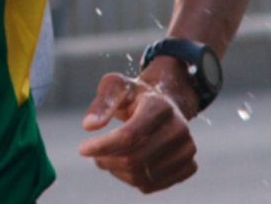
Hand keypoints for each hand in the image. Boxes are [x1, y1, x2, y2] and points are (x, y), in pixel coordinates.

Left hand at [78, 72, 197, 193]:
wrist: (165, 102)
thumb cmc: (134, 95)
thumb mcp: (115, 85)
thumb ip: (102, 102)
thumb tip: (89, 126)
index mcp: (160, 106)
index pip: (129, 135)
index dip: (103, 146)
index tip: (82, 149)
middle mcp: (179, 128)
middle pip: (136, 160)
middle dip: (107, 161)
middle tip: (94, 156)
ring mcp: (187, 149)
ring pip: (143, 177)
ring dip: (117, 171)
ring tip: (108, 158)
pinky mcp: (189, 166)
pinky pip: (152, 186)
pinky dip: (132, 180)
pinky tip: (125, 165)